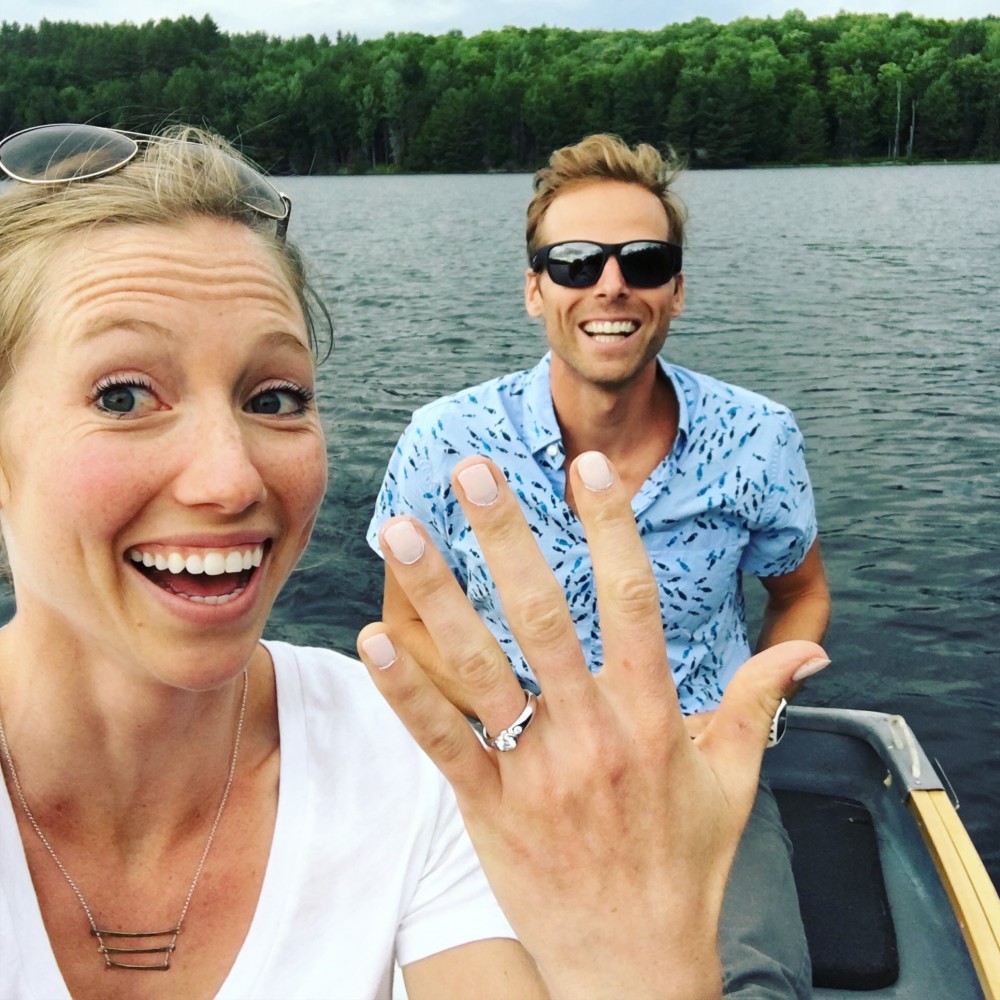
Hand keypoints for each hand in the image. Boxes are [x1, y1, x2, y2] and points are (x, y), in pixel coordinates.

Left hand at [358, 452, 828, 999]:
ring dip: (440, 595)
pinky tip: (373, 640)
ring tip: (400, 529)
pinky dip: (406, 692)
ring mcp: (538, 773)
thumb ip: (763, 703)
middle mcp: (595, 734)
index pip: (635, 601)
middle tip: (473, 469)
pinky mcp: (490, 811)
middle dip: (508, 537)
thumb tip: (813, 649)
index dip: (611, 527)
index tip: (588, 466)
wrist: (636, 968)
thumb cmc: (685, 866)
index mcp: (655, 717)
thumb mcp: (734, 780)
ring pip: (483, 667)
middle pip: (546, 617)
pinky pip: (444, 742)